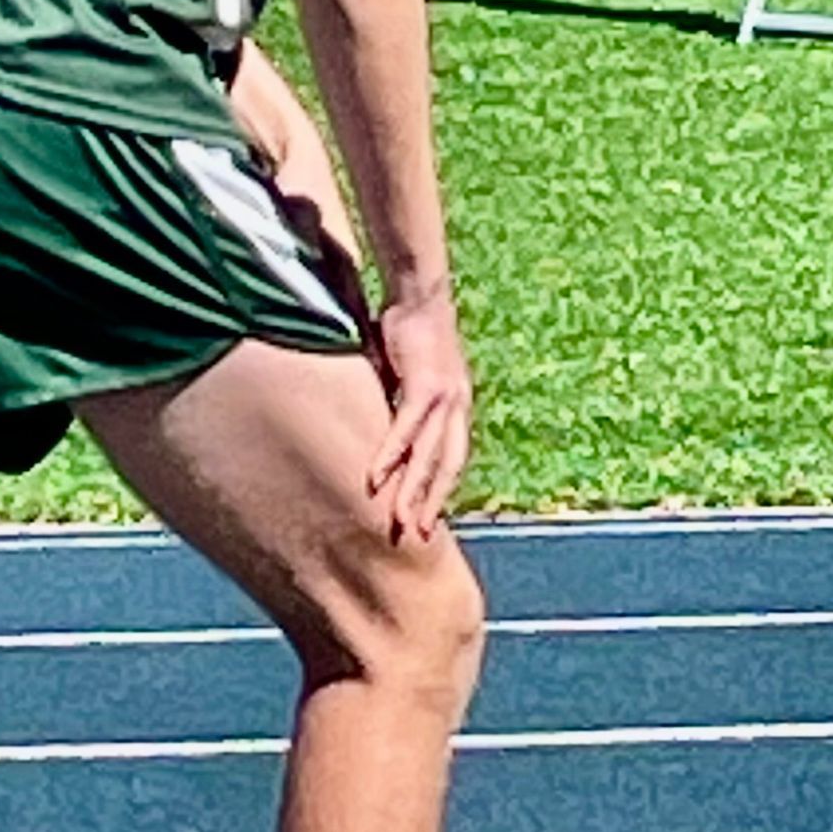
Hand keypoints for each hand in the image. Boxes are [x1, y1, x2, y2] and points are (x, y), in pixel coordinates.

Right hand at [365, 286, 471, 543]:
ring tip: (396, 520)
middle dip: (431, 504)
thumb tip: (381, 424)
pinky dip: (390, 454)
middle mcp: (457, 408)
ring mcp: (445, 398)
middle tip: (415, 538)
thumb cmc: (411, 333)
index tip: (426, 521)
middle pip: (445, 467)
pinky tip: (375, 477)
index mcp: (456, 408)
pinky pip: (405, 428)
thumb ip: (401, 403)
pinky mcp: (426, 386)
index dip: (440, 491)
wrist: (423, 293)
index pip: (451, 459)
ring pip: (427, 456)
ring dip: (411, 490)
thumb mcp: (409, 376)